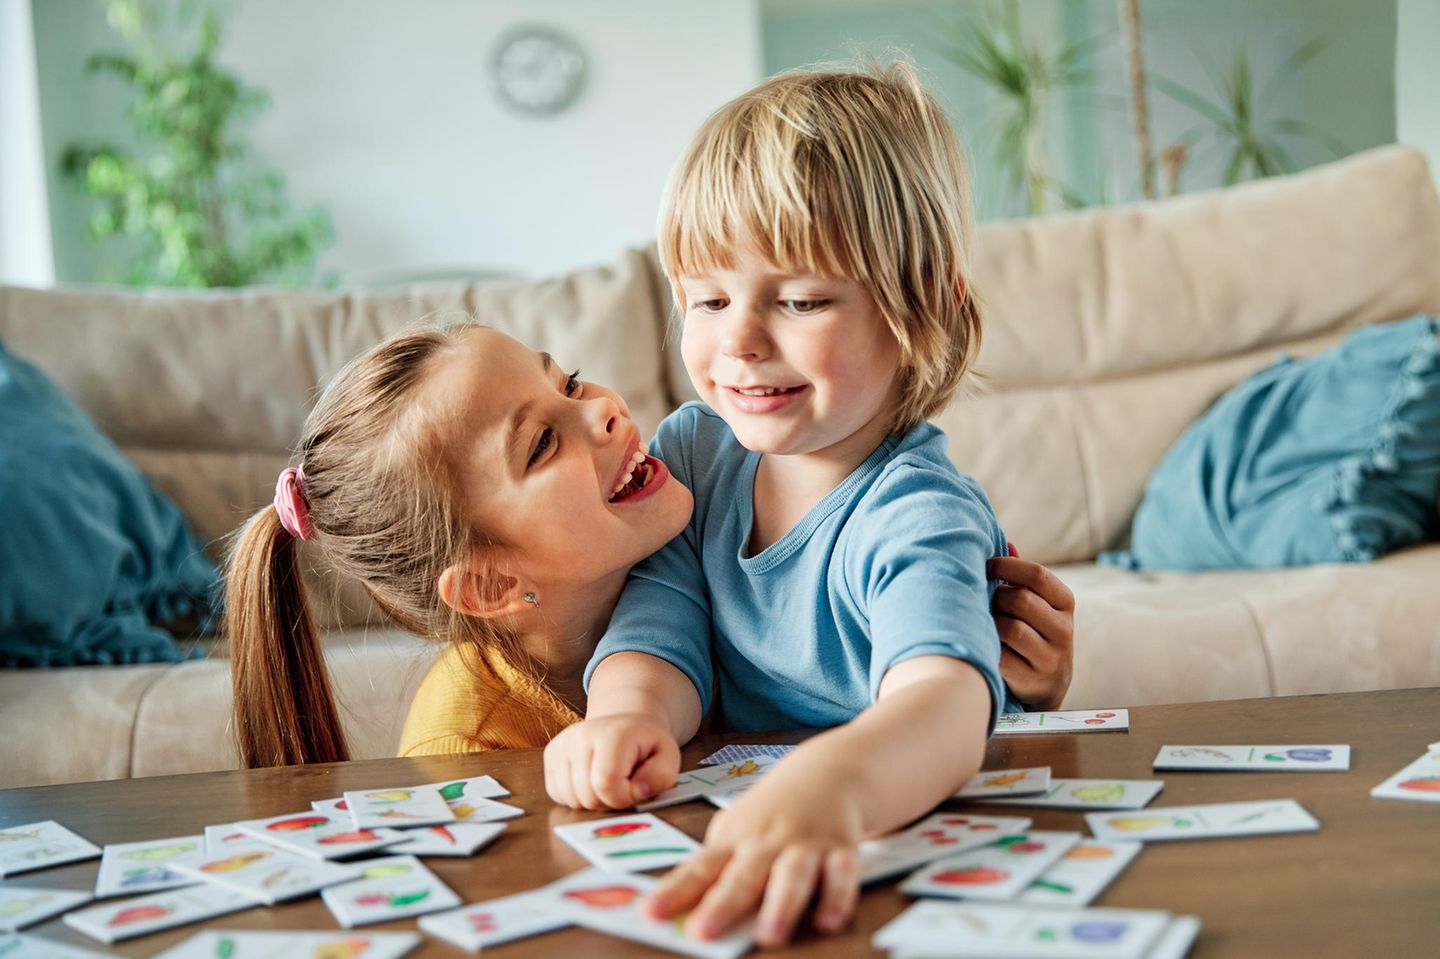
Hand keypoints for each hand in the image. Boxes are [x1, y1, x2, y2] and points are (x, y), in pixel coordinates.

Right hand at [542, 714, 679, 809]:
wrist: (624, 723)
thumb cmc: (645, 744)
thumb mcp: (669, 756)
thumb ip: (661, 776)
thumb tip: (637, 791)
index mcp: (612, 733)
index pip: (606, 784)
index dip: (623, 797)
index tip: (635, 787)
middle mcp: (580, 735)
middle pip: (587, 797)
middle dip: (609, 801)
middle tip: (622, 783)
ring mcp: (561, 744)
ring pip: (571, 800)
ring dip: (592, 801)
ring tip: (607, 780)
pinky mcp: (550, 754)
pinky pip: (558, 795)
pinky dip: (576, 797)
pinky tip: (590, 780)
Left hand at [645, 766, 863, 947]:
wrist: (828, 770)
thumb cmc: (774, 810)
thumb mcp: (738, 829)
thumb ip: (716, 867)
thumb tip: (681, 908)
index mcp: (735, 840)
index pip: (699, 869)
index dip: (674, 892)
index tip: (651, 913)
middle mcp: (767, 842)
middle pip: (743, 876)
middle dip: (722, 905)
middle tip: (702, 931)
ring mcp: (804, 845)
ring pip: (792, 876)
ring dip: (780, 905)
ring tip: (769, 935)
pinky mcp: (840, 849)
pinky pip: (842, 875)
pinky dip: (837, 897)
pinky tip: (829, 921)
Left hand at [990, 542, 1075, 710]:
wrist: (1046, 686)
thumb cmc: (1032, 632)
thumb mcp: (1036, 604)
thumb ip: (1022, 577)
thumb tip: (1007, 544)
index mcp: (1065, 603)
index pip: (1038, 575)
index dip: (1007, 566)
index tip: (987, 566)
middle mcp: (1064, 630)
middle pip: (1021, 600)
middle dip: (997, 598)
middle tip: (989, 603)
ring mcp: (1051, 658)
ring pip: (1011, 628)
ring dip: (992, 624)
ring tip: (989, 626)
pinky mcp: (1034, 681)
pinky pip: (1001, 657)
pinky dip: (989, 649)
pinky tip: (987, 647)